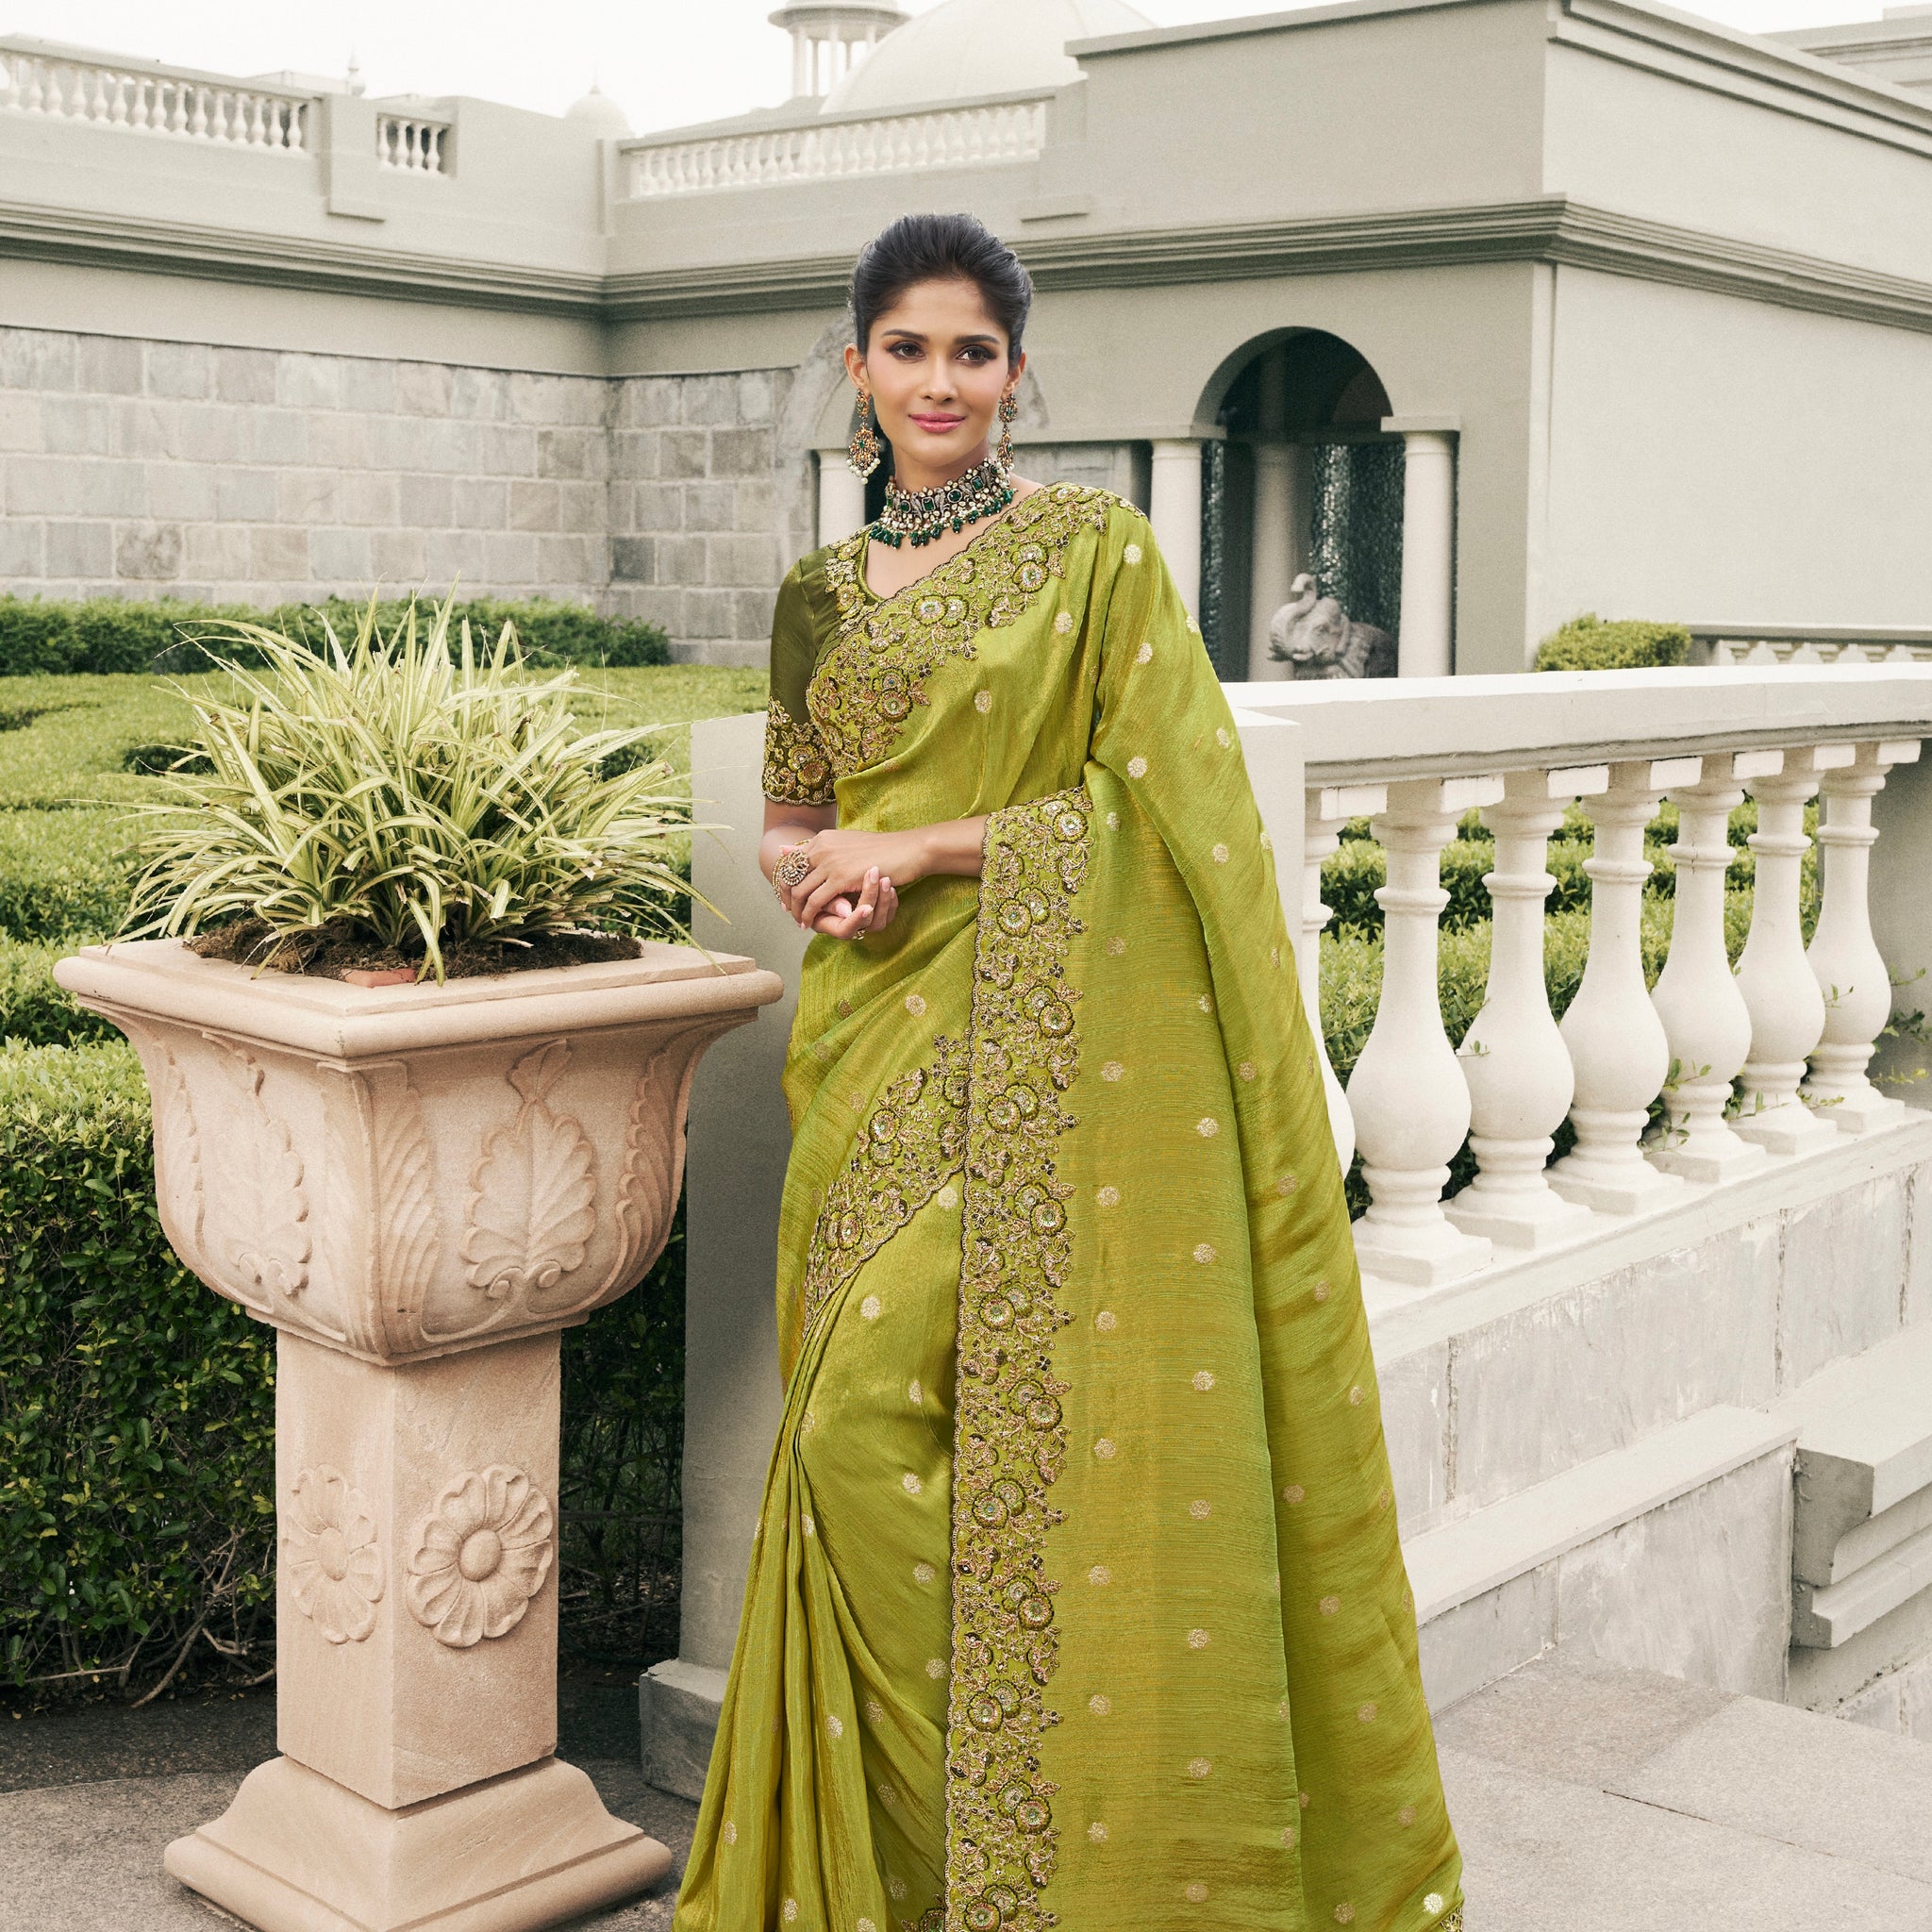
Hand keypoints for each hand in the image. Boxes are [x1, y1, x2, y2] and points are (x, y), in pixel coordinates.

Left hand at [776, 829, 916, 938]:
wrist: (906, 850)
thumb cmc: (882, 849)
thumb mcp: (849, 845)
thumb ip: (827, 850)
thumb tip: (797, 850)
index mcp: (822, 838)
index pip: (792, 862)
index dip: (785, 880)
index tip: (785, 895)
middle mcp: (821, 848)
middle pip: (790, 877)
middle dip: (787, 897)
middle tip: (788, 911)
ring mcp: (829, 862)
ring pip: (800, 891)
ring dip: (796, 909)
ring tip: (799, 920)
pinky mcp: (840, 878)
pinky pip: (815, 901)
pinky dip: (809, 914)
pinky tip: (809, 923)